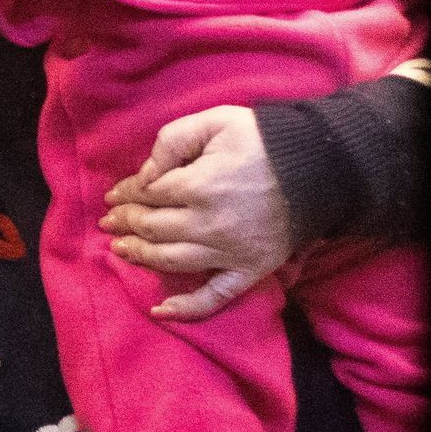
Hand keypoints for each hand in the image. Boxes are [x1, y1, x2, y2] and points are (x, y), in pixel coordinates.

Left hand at [101, 105, 294, 320]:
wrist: (320, 170)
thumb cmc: (265, 140)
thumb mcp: (216, 121)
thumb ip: (174, 140)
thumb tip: (147, 174)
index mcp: (198, 185)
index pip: (147, 194)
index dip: (126, 194)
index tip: (114, 195)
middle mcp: (208, 224)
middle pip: (152, 229)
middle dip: (126, 224)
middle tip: (110, 223)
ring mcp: (229, 253)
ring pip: (170, 262)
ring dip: (140, 257)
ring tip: (121, 251)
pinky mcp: (249, 271)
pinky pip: (214, 297)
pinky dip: (186, 308)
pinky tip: (159, 310)